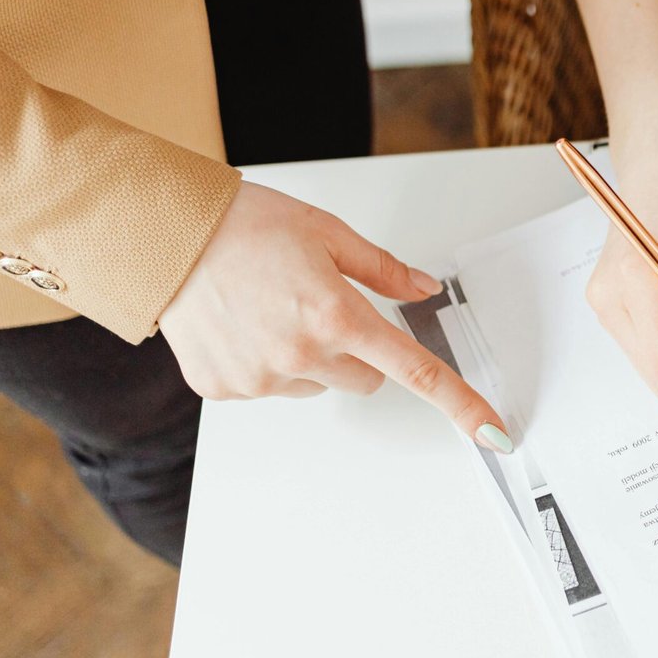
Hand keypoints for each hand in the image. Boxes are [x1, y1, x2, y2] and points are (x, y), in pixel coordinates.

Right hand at [160, 182, 513, 452]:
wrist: (166, 236)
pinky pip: (272, 387)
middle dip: (357, 349)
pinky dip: (266, 362)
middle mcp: (300, 354)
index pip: (414, 370)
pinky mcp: (226, 390)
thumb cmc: (245, 225)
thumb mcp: (328, 234)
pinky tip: (244, 324)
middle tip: (320, 305)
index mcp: (335, 315)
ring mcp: (260, 378)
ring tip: (271, 308)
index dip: (460, 403)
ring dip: (310, 356)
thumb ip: (384, 270)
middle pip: (367, 378)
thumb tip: (425, 290)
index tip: (492, 432)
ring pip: (319, 384)